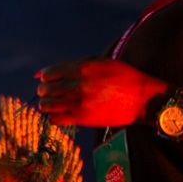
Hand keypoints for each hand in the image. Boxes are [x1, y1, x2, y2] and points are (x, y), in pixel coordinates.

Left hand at [36, 58, 165, 127]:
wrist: (143, 98)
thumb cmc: (121, 77)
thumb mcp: (98, 62)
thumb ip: (71, 66)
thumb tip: (39, 74)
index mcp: (81, 68)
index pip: (47, 74)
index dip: (46, 78)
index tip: (52, 81)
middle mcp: (77, 85)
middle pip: (45, 90)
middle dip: (46, 91)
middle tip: (53, 93)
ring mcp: (79, 103)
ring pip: (47, 106)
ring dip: (48, 104)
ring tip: (56, 104)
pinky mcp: (83, 119)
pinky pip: (56, 119)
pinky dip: (55, 117)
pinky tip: (63, 113)